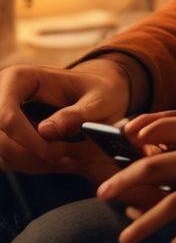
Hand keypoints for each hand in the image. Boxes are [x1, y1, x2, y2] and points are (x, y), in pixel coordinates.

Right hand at [0, 62, 129, 176]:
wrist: (97, 95)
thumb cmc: (99, 92)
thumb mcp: (98, 99)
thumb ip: (76, 114)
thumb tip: (45, 130)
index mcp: (20, 78)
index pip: (7, 116)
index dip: (27, 139)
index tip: (55, 153)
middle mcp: (3, 96)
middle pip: (2, 140)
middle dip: (35, 155)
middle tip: (70, 158)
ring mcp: (2, 119)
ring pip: (4, 155)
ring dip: (36, 162)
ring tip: (71, 156)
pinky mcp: (6, 137)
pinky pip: (10, 161)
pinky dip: (34, 165)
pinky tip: (59, 157)